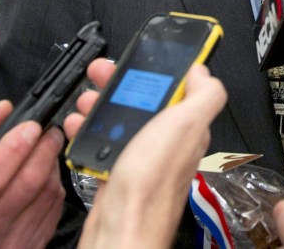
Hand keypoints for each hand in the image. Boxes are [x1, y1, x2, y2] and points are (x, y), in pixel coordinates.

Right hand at [0, 100, 65, 248]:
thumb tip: (3, 109)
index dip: (16, 146)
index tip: (31, 126)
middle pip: (29, 181)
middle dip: (46, 147)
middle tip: (50, 131)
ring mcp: (14, 238)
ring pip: (48, 191)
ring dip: (53, 163)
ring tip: (46, 151)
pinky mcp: (35, 242)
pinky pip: (56, 205)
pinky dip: (55, 183)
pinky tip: (46, 174)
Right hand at [69, 62, 227, 248]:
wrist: (121, 227)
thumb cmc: (152, 182)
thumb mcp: (187, 124)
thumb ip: (205, 94)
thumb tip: (204, 71)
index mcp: (187, 126)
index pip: (181, 87)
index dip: (162, 68)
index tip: (142, 55)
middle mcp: (167, 141)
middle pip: (147, 100)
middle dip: (123, 82)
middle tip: (101, 73)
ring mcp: (141, 156)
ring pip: (122, 119)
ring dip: (101, 103)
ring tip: (86, 98)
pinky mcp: (118, 171)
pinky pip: (103, 142)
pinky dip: (88, 130)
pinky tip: (78, 125)